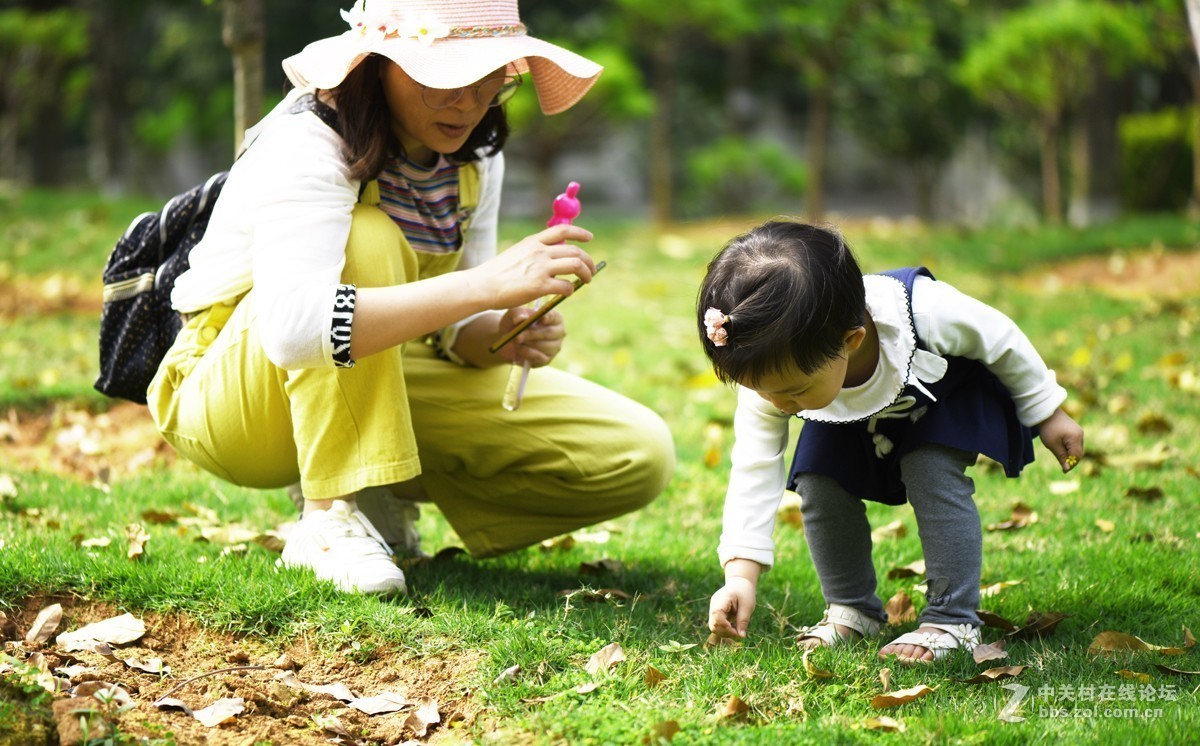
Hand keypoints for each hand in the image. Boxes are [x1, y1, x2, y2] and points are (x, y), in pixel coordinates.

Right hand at [467, 225, 595, 309]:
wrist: (482, 285)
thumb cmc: (497, 273)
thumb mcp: (516, 253)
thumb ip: (534, 253)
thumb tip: (551, 259)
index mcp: (533, 242)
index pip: (562, 230)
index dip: (580, 233)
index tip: (589, 238)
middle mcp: (539, 252)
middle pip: (575, 251)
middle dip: (588, 261)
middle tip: (590, 271)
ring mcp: (541, 268)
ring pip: (575, 265)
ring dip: (586, 274)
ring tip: (587, 281)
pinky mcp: (540, 286)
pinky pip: (566, 286)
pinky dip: (571, 290)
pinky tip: (567, 293)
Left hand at [494, 307, 564, 366]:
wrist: (508, 339)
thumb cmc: (515, 323)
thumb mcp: (514, 314)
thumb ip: (517, 314)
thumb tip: (521, 319)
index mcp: (555, 318)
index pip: (554, 317)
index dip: (548, 317)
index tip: (541, 319)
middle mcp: (558, 333)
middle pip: (549, 332)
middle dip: (532, 334)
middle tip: (517, 336)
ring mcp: (555, 347)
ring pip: (543, 346)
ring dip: (527, 344)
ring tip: (516, 341)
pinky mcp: (547, 359)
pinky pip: (538, 357)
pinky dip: (526, 353)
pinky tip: (518, 349)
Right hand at [708, 577, 756, 638]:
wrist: (739, 583)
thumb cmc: (744, 592)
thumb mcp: (747, 606)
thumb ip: (743, 620)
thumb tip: (741, 636)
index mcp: (721, 599)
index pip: (717, 616)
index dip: (725, 626)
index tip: (736, 632)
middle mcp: (714, 605)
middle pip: (713, 624)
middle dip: (725, 632)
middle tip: (738, 633)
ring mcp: (713, 609)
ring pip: (714, 627)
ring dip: (725, 632)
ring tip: (737, 630)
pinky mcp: (715, 614)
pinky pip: (717, 625)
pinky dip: (725, 629)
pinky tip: (733, 628)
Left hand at [1037, 407, 1084, 472]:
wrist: (1047, 412)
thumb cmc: (1048, 428)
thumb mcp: (1053, 445)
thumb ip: (1061, 457)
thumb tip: (1067, 469)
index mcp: (1075, 438)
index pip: (1077, 456)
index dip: (1071, 465)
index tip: (1063, 471)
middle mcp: (1080, 435)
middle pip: (1078, 453)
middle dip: (1070, 459)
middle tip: (1060, 463)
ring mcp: (1079, 432)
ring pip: (1077, 448)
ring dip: (1069, 453)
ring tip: (1057, 451)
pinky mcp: (1076, 430)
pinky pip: (1074, 443)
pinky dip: (1069, 447)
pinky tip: (1059, 445)